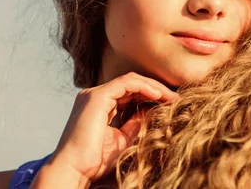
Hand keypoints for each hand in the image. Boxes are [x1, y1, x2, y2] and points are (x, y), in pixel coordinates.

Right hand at [47, 72, 177, 183]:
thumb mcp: (123, 139)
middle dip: (155, 89)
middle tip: (175, 98)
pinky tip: (158, 95)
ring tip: (170, 96)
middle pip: (131, 84)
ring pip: (130, 81)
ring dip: (153, 87)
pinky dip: (144, 87)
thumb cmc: (96, 160)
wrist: (75, 170)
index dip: (151, 95)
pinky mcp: (96, 97)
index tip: (171, 103)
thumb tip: (153, 111)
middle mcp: (95, 96)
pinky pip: (125, 84)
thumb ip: (135, 123)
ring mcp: (94, 94)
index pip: (130, 92)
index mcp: (100, 105)